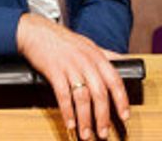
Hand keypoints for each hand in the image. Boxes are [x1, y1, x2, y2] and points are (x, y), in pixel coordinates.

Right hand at [16, 13, 129, 139]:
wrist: (37, 32)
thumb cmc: (62, 39)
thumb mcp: (88, 44)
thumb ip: (105, 54)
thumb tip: (122, 60)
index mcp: (97, 56)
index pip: (115, 80)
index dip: (122, 100)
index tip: (125, 116)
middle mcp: (86, 61)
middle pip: (99, 93)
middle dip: (103, 117)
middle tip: (103, 133)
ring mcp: (70, 66)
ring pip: (82, 97)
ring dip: (85, 119)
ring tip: (86, 134)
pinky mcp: (54, 72)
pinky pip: (63, 95)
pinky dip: (67, 112)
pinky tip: (70, 123)